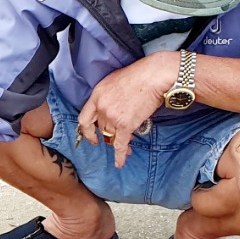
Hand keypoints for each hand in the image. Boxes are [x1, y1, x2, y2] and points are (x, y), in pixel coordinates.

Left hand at [78, 52, 174, 168]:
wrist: (154, 76)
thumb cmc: (139, 75)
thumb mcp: (114, 81)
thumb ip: (107, 97)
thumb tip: (111, 110)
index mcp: (97, 95)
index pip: (85, 118)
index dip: (87, 131)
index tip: (92, 136)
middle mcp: (101, 107)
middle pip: (102, 128)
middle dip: (110, 134)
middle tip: (119, 137)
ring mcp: (112, 116)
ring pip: (112, 136)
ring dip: (118, 142)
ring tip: (128, 147)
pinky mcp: (125, 124)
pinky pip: (120, 144)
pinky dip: (120, 156)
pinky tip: (120, 163)